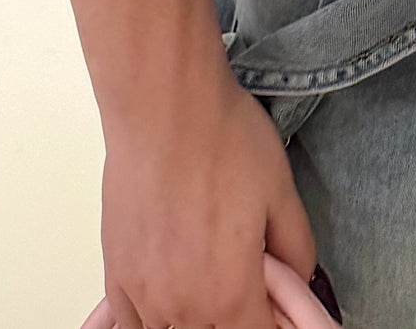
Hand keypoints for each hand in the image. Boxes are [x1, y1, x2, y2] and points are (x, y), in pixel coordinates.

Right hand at [98, 59, 317, 328]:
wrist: (165, 108)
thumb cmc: (223, 141)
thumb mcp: (281, 192)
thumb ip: (296, 246)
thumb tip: (299, 274)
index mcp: (230, 294)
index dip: (269, 322)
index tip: (271, 301)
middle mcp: (182, 306)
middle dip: (233, 318)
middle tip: (243, 282)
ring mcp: (143, 294)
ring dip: (193, 319)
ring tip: (208, 281)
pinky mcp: (116, 273)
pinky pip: (130, 322)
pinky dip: (151, 318)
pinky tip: (169, 292)